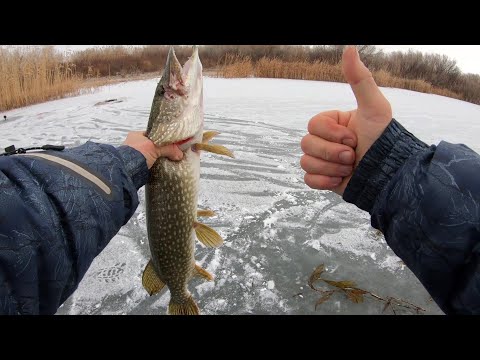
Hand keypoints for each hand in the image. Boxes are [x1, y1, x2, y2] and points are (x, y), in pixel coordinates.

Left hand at [123, 131, 182, 168]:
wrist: (126, 170)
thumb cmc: (138, 153)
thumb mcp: (154, 147)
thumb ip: (168, 148)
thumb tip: (180, 154)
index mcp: (136, 135)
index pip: (154, 134)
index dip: (164, 138)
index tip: (173, 142)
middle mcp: (135, 144)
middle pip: (154, 145)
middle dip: (163, 149)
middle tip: (173, 152)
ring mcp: (135, 155)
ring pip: (152, 155)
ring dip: (160, 158)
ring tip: (170, 160)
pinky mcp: (137, 166)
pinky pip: (150, 164)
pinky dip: (156, 165)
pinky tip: (163, 166)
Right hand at [301, 46, 392, 194]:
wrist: (388, 176)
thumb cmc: (383, 140)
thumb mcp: (374, 107)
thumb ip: (360, 79)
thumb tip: (349, 47)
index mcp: (334, 123)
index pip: (313, 124)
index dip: (331, 133)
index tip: (352, 137)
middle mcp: (327, 140)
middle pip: (306, 143)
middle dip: (332, 152)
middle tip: (353, 155)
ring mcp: (324, 161)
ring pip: (306, 162)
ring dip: (331, 168)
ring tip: (350, 168)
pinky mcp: (323, 179)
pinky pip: (308, 180)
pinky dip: (324, 181)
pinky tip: (340, 180)